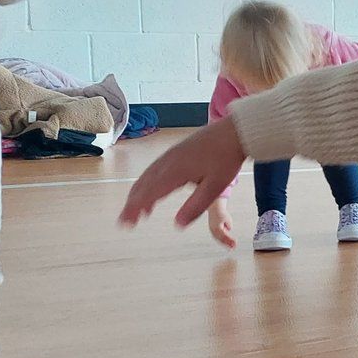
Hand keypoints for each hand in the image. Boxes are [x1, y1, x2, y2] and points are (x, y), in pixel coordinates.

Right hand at [119, 118, 246, 229]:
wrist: (232, 132)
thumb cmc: (226, 158)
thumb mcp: (215, 186)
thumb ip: (196, 206)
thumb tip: (178, 225)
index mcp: (175, 172)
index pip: (149, 194)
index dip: (135, 209)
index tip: (126, 223)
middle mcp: (167, 163)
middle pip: (143, 185)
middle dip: (132, 204)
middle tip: (125, 222)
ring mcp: (169, 156)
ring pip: (147, 177)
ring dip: (138, 195)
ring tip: (135, 213)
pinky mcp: (174, 153)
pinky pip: (154, 170)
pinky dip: (147, 184)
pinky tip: (151, 191)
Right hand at [207, 200, 235, 247]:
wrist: (215, 209)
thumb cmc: (221, 213)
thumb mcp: (228, 219)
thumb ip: (228, 225)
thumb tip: (228, 230)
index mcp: (217, 227)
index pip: (224, 236)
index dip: (230, 240)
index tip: (235, 243)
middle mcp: (213, 230)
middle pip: (221, 239)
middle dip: (228, 244)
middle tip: (234, 248)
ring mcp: (212, 231)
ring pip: (219, 239)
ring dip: (225, 244)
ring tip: (231, 248)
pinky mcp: (213, 231)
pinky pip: (218, 238)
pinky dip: (222, 241)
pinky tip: (227, 244)